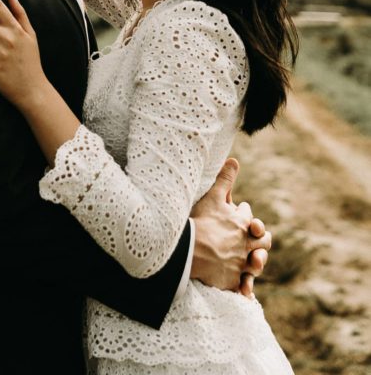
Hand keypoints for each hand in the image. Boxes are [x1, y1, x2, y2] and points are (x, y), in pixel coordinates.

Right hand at [190, 158, 271, 295]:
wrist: (188, 251)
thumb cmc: (200, 221)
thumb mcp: (213, 196)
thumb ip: (225, 178)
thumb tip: (234, 159)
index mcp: (243, 224)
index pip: (250, 218)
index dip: (247, 216)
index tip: (243, 214)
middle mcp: (246, 244)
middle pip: (263, 242)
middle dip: (261, 239)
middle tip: (257, 238)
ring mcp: (240, 264)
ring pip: (257, 264)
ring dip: (257, 263)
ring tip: (253, 261)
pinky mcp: (233, 280)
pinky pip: (242, 286)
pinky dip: (244, 288)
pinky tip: (246, 291)